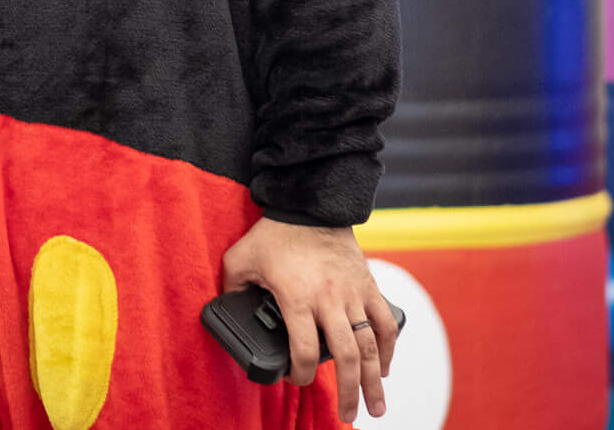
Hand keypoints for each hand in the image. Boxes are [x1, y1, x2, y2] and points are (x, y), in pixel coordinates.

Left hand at [221, 218, 395, 421]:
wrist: (311, 204)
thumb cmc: (274, 233)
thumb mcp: (240, 258)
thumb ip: (232, 288)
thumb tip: (226, 309)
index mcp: (297, 297)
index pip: (302, 350)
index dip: (298, 374)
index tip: (294, 380)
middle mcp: (329, 300)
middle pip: (345, 357)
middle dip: (348, 392)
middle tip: (349, 417)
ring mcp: (353, 294)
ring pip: (370, 346)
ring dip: (375, 380)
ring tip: (376, 407)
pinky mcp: (369, 286)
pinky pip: (384, 323)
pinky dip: (388, 348)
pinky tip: (384, 368)